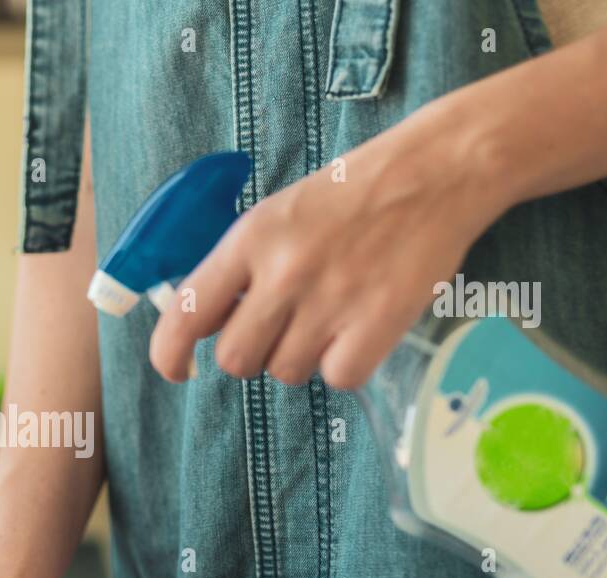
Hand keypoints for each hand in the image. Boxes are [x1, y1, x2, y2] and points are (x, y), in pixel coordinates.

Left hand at [149, 103, 512, 389]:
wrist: (436, 170)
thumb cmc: (352, 194)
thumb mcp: (277, 213)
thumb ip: (239, 267)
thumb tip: (206, 323)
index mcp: (250, 239)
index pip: (185, 314)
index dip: (169, 354)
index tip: (176, 369)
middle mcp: (283, 273)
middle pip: (235, 359)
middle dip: (252, 354)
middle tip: (281, 327)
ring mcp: (330, 301)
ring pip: (285, 373)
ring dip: (301, 357)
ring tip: (329, 318)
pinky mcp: (377, 325)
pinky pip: (337, 379)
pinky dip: (346, 365)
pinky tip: (359, 332)